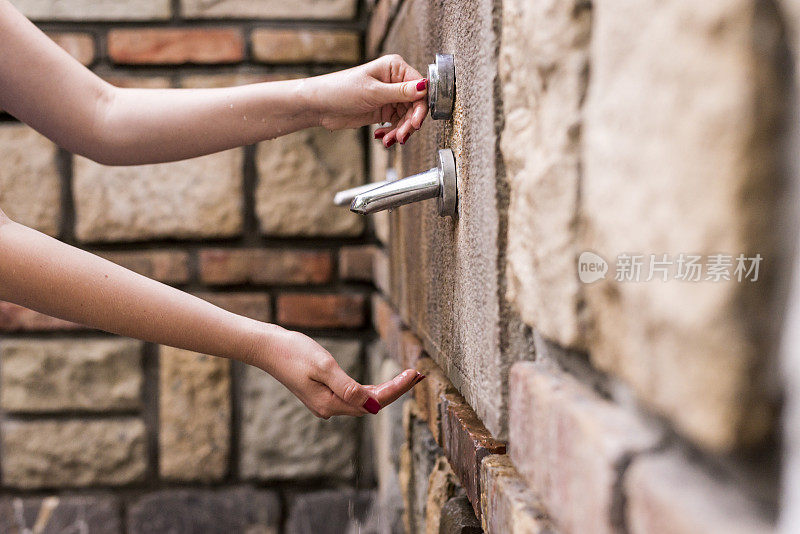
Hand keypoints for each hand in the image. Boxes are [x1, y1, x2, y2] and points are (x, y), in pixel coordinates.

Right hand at [252, 325, 423, 417]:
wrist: (268, 348)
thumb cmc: (293, 352)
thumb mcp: (322, 365)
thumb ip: (346, 386)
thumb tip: (370, 402)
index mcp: (329, 404)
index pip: (372, 402)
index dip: (395, 390)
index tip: (413, 375)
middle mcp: (329, 408)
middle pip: (371, 404)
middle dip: (396, 390)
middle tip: (418, 375)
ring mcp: (326, 403)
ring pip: (364, 401)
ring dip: (386, 390)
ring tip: (408, 378)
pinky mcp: (325, 394)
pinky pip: (354, 396)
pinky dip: (371, 390)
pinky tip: (385, 384)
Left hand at [304, 54, 428, 146]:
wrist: (320, 105)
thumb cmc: (341, 90)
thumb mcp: (373, 92)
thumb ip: (401, 92)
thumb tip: (425, 87)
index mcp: (395, 68)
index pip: (419, 88)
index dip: (420, 107)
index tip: (416, 123)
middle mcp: (395, 81)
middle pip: (415, 106)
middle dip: (408, 124)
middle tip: (401, 137)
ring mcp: (390, 97)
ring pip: (406, 118)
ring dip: (400, 131)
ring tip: (388, 140)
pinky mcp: (383, 110)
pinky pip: (396, 124)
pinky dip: (392, 133)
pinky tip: (382, 137)